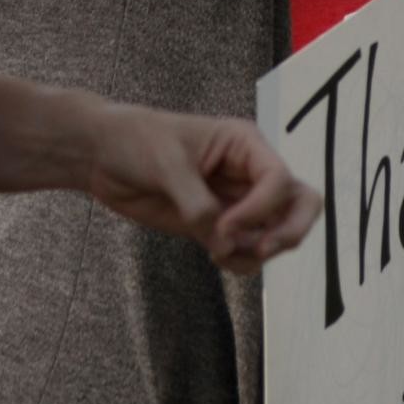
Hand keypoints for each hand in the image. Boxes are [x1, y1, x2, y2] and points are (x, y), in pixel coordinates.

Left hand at [84, 102, 324, 268]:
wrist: (102, 155)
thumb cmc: (136, 141)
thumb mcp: (166, 165)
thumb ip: (197, 204)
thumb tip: (223, 244)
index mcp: (244, 144)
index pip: (280, 180)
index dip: (260, 209)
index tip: (223, 226)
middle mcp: (249, 173)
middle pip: (301, 204)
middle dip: (290, 231)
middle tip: (261, 249)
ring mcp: (236, 202)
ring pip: (279, 232)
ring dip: (261, 251)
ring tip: (222, 253)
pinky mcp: (218, 227)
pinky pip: (247, 251)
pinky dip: (242, 262)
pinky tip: (217, 258)